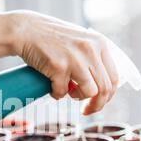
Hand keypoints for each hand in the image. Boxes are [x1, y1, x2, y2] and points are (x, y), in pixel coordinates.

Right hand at [0, 10, 117, 114]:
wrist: (26, 30)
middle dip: (96, 105)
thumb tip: (102, 87)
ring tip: (68, 91)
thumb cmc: (51, 39)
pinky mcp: (59, 66)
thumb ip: (93, 58)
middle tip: (86, 110)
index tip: (98, 103)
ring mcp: (75, 58)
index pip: (114, 77)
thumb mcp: (80, 42)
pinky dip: (57, 93)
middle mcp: (91, 50)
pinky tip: (52, 86)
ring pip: (89, 92)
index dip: (108, 96)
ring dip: (78, 97)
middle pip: (104, 88)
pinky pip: (63, 92)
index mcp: (100, 44)